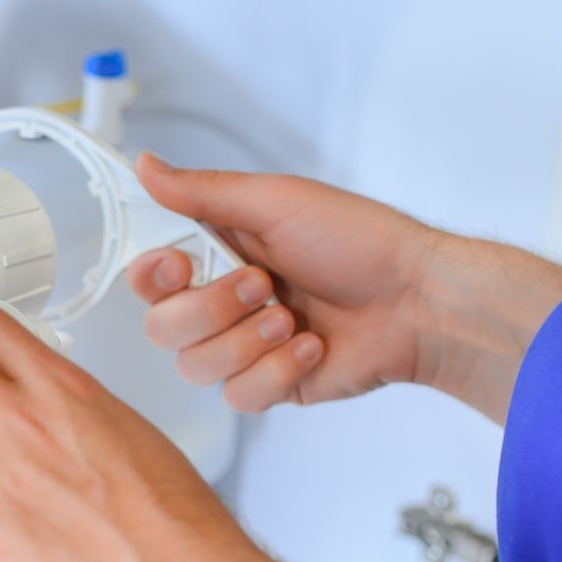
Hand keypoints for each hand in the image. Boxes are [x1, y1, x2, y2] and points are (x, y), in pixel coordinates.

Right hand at [130, 153, 441, 411]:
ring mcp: (244, 347)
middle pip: (162, 327)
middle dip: (212, 309)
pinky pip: (239, 395)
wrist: (416, 301)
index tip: (180, 263)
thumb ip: (202, 192)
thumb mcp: (275, 202)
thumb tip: (145, 165)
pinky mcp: (271, 385)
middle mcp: (223, 302)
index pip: (147, 275)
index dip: (151, 276)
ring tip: (293, 318)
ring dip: (247, 340)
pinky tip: (312, 346)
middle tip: (263, 285)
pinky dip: (277, 371)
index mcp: (217, 251)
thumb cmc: (359, 243)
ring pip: (195, 366)